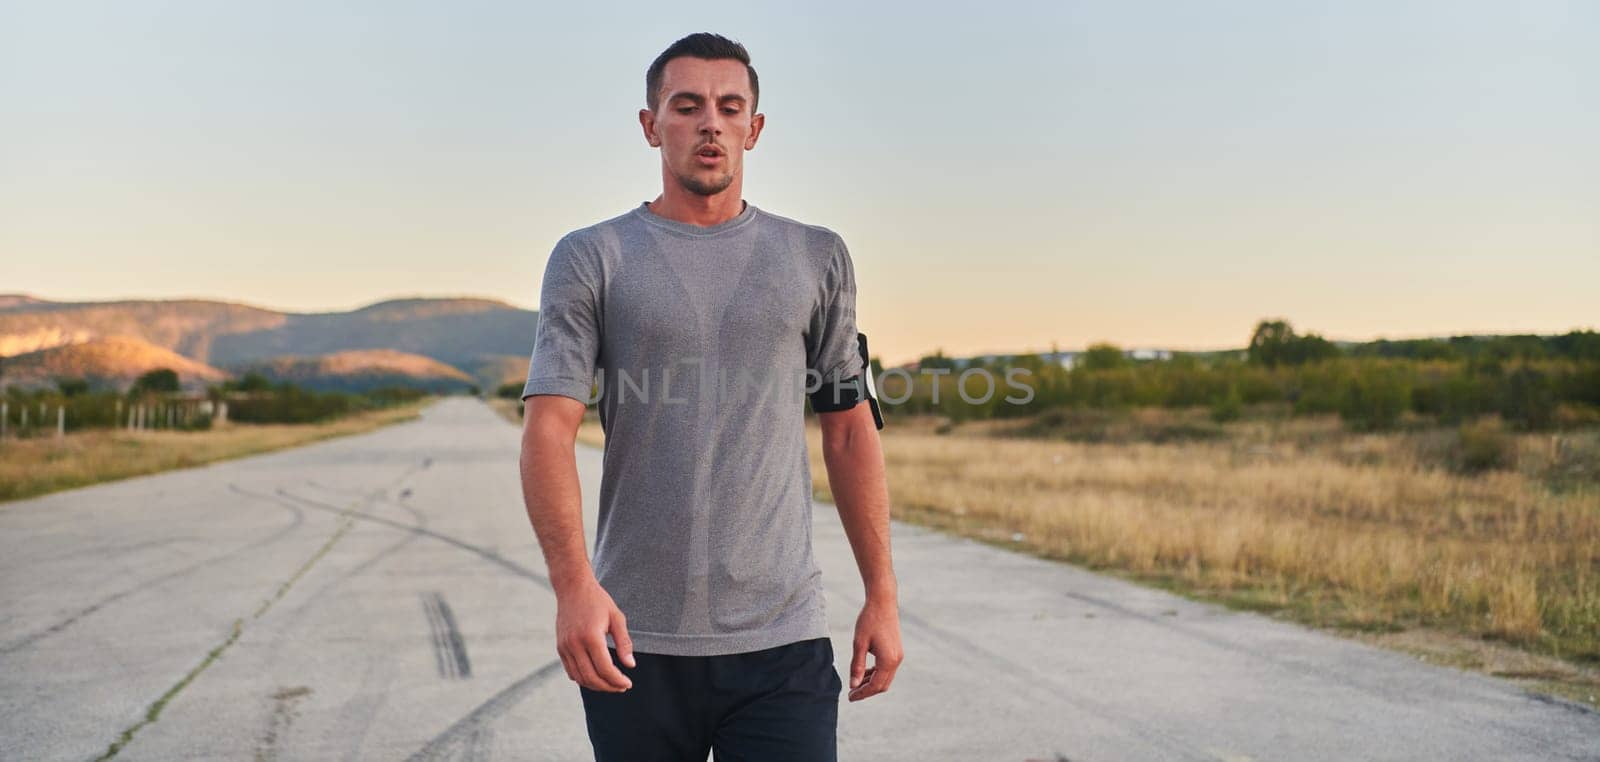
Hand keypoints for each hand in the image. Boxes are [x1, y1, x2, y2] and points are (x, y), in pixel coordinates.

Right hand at [555, 577, 634, 691]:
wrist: (572, 588)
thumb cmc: (598, 601)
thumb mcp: (617, 618)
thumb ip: (624, 643)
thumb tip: (630, 666)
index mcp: (591, 637)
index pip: (605, 669)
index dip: (618, 680)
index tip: (628, 684)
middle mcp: (575, 644)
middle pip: (591, 677)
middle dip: (608, 686)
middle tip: (621, 687)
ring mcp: (565, 647)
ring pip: (580, 678)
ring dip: (596, 685)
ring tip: (610, 684)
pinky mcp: (560, 647)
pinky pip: (571, 671)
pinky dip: (583, 678)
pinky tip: (596, 676)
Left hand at [848, 597, 902, 700]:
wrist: (882, 602)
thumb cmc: (869, 620)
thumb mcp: (859, 644)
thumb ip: (857, 666)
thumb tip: (853, 684)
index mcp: (888, 660)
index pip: (875, 685)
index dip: (862, 693)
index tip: (850, 697)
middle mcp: (896, 660)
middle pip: (882, 685)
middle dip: (867, 691)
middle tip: (852, 693)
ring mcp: (898, 656)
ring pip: (886, 678)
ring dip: (872, 683)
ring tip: (856, 683)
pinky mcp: (897, 651)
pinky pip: (887, 669)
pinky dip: (876, 674)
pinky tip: (865, 672)